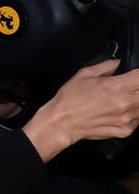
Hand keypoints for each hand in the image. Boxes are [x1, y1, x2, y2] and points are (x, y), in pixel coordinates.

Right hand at [23, 60, 138, 161]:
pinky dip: (133, 116)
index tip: (134, 76)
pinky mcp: (124, 130)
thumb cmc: (70, 100)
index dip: (137, 74)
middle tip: (127, 88)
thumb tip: (116, 63)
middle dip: (137, 88)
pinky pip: (138, 122)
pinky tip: (121, 112)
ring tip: (121, 100)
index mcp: (115, 87)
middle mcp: (124, 103)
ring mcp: (126, 118)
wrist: (62, 122)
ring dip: (135, 102)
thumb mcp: (84, 75)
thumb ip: (105, 66)